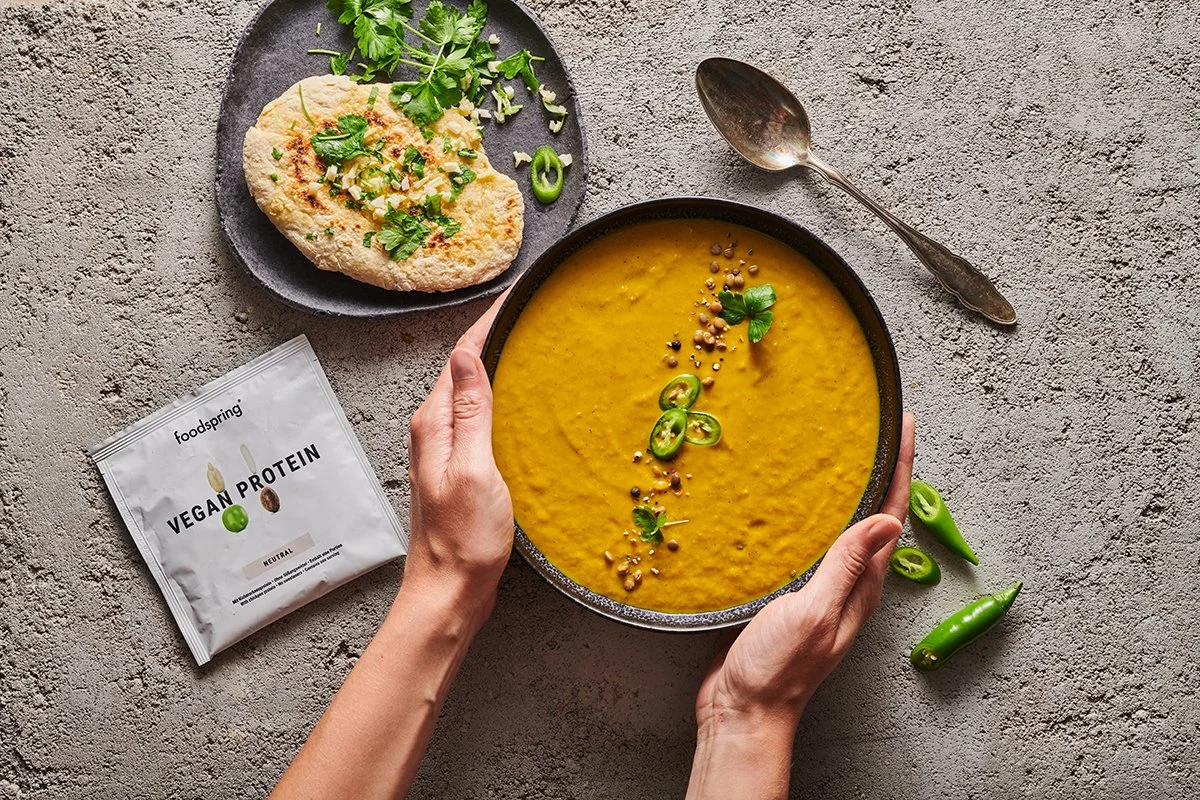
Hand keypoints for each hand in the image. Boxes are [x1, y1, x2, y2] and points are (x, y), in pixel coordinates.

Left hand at [401, 293, 514, 627]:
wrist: (449, 593)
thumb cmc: (463, 540)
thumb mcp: (474, 470)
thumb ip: (470, 412)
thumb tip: (466, 354)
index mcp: (434, 423)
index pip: (462, 355)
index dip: (489, 321)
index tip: (518, 296)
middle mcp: (434, 431)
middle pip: (466, 368)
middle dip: (496, 335)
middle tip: (533, 311)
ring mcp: (446, 450)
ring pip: (473, 392)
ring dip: (499, 366)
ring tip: (532, 344)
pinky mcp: (461, 468)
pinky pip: (480, 418)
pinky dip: (501, 399)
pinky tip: (522, 403)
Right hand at [695, 412, 916, 730]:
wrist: (743, 709)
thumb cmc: (780, 667)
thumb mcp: (815, 611)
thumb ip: (847, 566)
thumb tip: (888, 518)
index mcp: (862, 586)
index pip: (890, 514)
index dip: (901, 466)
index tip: (905, 423)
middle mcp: (847, 583)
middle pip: (871, 514)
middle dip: (878, 468)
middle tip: (873, 423)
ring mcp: (819, 588)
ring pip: (839, 525)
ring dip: (844, 486)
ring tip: (836, 447)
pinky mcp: (790, 592)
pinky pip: (809, 541)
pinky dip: (809, 512)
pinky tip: (790, 499)